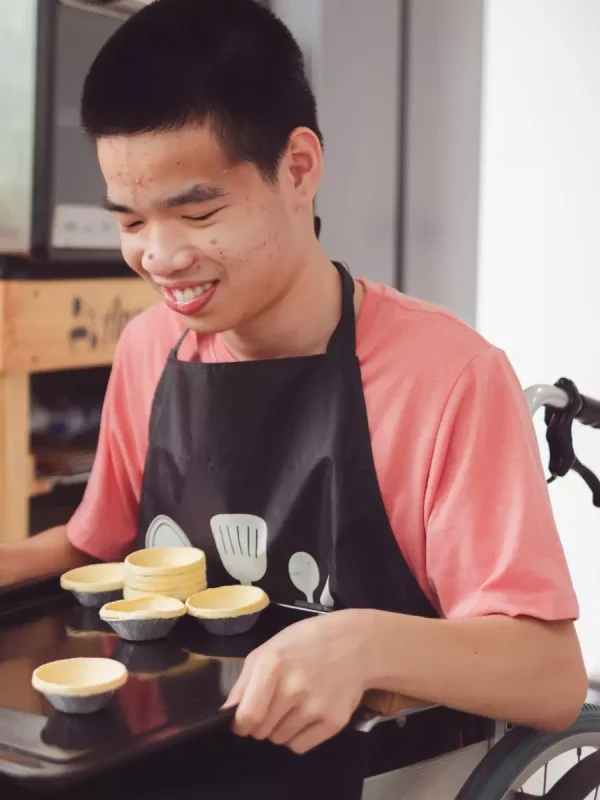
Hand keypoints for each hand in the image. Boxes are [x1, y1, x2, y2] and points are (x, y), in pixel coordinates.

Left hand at [222, 609, 370, 753]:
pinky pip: (300, 746)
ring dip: (280, 728)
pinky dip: (298, 736)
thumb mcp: (270, 648)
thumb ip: (244, 681)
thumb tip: (227, 713)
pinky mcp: (334, 722)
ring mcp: (315, 707)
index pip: (247, 716)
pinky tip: (307, 714)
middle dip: (261, 723)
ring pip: (279, 740)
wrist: (355, 644)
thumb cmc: (306, 642)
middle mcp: (294, 688)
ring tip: (294, 704)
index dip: (240, 724)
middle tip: (274, 703)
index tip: (243, 720)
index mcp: (273, 665)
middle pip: (261, 731)